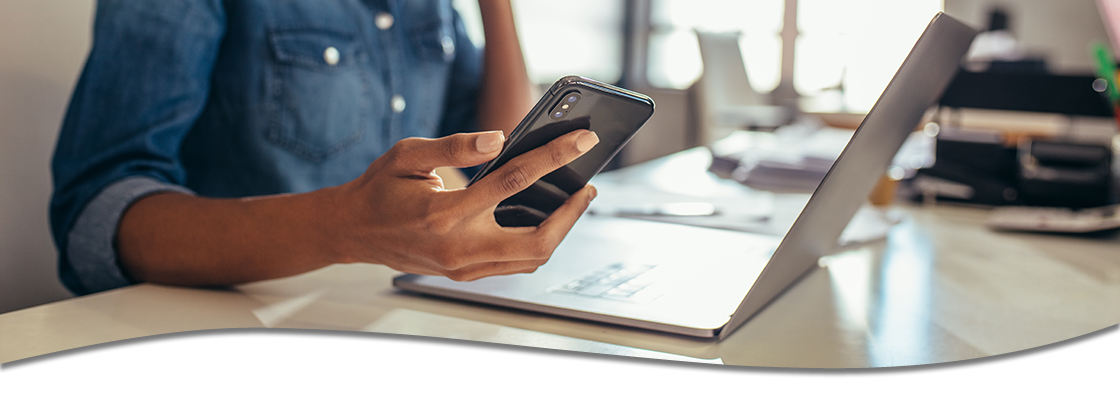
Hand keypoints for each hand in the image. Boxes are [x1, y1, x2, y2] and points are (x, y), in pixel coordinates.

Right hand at [334, 129, 599, 280]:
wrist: (354, 230)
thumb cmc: (380, 189)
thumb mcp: (409, 154)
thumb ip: (455, 145)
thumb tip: (499, 138)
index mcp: (444, 213)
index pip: (514, 182)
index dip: (554, 157)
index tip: (582, 142)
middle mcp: (458, 247)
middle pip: (537, 241)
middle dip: (572, 213)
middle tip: (587, 187)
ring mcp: (463, 266)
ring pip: (531, 259)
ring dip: (560, 230)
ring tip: (572, 200)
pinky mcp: (465, 273)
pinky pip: (514, 264)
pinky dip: (538, 243)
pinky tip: (546, 218)